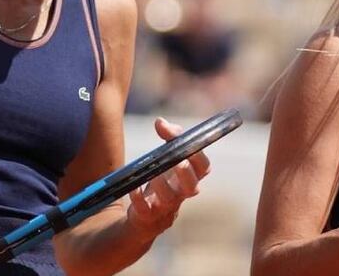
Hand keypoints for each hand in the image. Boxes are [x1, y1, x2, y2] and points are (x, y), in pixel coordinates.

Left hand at [126, 117, 210, 237]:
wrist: (145, 213)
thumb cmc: (162, 177)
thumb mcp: (168, 155)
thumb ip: (169, 136)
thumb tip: (160, 122)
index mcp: (191, 177)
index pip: (204, 168)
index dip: (198, 156)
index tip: (186, 143)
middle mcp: (182, 193)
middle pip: (192, 187)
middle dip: (186, 174)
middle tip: (178, 162)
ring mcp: (166, 207)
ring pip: (169, 199)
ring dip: (161, 185)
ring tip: (153, 174)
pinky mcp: (149, 216)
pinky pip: (145, 209)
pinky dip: (138, 198)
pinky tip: (134, 188)